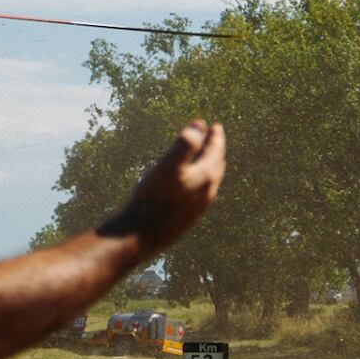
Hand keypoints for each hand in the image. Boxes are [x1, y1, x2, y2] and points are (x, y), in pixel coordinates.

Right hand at [108, 120, 225, 251]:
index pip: (216, 151)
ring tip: (204, 160)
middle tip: (213, 139)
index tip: (215, 126)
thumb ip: (185, 144)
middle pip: (216, 166)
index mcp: (206, 176)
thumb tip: (199, 124)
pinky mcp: (189, 217)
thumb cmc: (153, 198)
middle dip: (215, 151)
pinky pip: (200, 193)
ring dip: (209, 167)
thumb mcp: (168, 165)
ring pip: (210, 181)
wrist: (143, 234)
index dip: (216, 136)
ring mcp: (199, 206)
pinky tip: (188, 186)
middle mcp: (207, 192)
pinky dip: (200, 181)